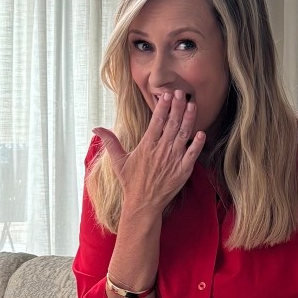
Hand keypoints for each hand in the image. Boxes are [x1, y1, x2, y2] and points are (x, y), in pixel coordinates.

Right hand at [93, 88, 205, 216]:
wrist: (143, 204)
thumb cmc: (131, 182)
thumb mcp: (118, 161)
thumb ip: (110, 142)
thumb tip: (96, 129)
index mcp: (146, 146)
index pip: (156, 121)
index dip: (162, 107)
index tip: (165, 95)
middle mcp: (161, 150)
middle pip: (171, 124)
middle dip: (177, 106)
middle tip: (180, 93)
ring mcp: (173, 160)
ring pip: (183, 135)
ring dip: (189, 119)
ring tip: (192, 104)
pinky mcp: (183, 171)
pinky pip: (192, 154)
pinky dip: (197, 144)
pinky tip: (201, 133)